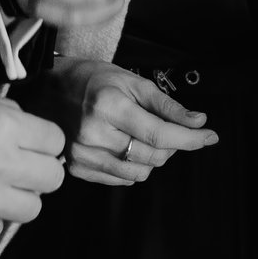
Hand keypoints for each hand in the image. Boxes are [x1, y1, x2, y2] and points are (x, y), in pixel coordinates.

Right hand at [46, 58, 216, 185]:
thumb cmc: (92, 80)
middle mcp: (94, 134)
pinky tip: (127, 146)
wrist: (46, 90)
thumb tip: (198, 121)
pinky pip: (121, 179)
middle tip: (172, 129)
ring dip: (154, 158)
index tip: (211, 136)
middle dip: (173, 145)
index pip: (159, 134)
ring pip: (140, 172)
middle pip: (152, 156)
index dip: (190, 138)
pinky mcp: (77, 168)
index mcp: (109, 107)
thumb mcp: (131, 81)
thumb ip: (166, 104)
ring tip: (145, 136)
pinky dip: (134, 166)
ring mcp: (83, 155)